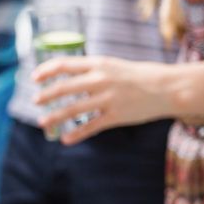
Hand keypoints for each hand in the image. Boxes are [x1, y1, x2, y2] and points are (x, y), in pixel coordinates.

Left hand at [33, 56, 172, 144]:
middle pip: (64, 88)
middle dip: (46, 95)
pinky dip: (75, 134)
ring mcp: (107, 99)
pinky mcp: (115, 116)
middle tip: (36, 100)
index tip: (35, 77)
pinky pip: (90, 127)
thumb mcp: (114, 65)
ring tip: (43, 122)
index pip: (64, 64)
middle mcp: (100, 80)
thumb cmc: (140, 76)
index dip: (46, 70)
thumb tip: (69, 76)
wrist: (168, 88)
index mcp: (99, 64)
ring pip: (73, 109)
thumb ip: (93, 70)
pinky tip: (64, 139)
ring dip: (54, 117)